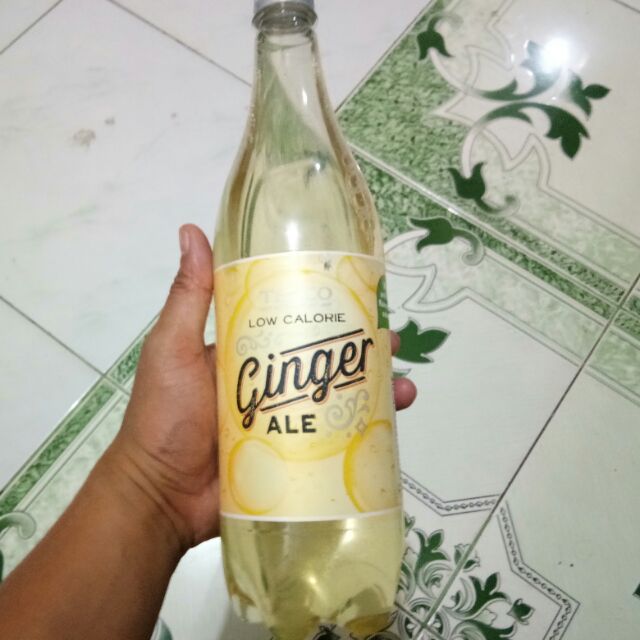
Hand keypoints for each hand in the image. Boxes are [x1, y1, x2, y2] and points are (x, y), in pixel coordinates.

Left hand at [107, 224, 416, 551]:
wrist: (160, 497)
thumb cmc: (164, 416)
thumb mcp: (173, 347)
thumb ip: (189, 297)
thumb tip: (192, 229)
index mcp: (246, 351)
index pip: (292, 320)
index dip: (325, 306)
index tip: (359, 291)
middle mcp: (270, 382)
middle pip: (323, 359)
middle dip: (361, 348)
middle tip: (391, 341)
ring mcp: (285, 421)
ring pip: (338, 398)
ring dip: (374, 389)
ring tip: (404, 385)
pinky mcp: (294, 457)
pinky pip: (336, 440)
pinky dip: (367, 431)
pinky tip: (393, 423)